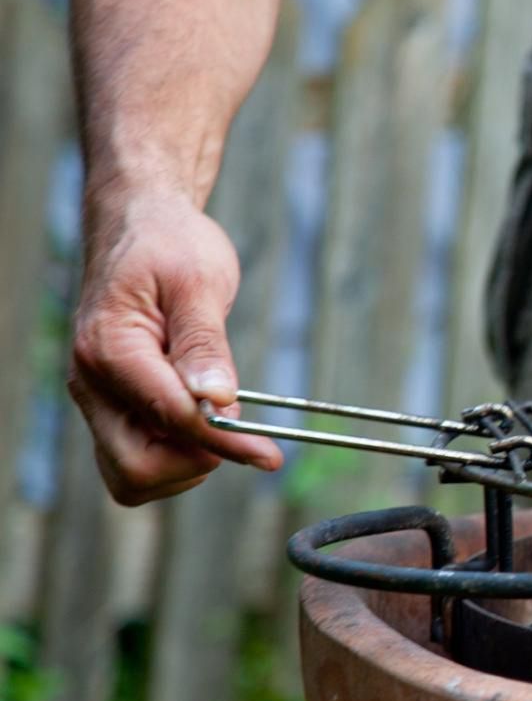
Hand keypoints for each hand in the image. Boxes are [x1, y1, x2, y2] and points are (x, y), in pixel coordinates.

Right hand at [68, 185, 281, 504]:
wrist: (142, 225)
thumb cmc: (170, 244)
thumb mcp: (199, 282)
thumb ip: (205, 344)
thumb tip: (216, 401)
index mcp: (110, 350)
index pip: (170, 420)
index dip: (225, 443)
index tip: (271, 454)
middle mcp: (92, 384)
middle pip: (135, 470)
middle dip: (194, 462)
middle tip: (238, 431)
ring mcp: (100, 399)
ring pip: (133, 475)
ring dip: (185, 463)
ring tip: (218, 415)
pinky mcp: (114, 405)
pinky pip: (136, 458)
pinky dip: (174, 456)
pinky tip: (202, 418)